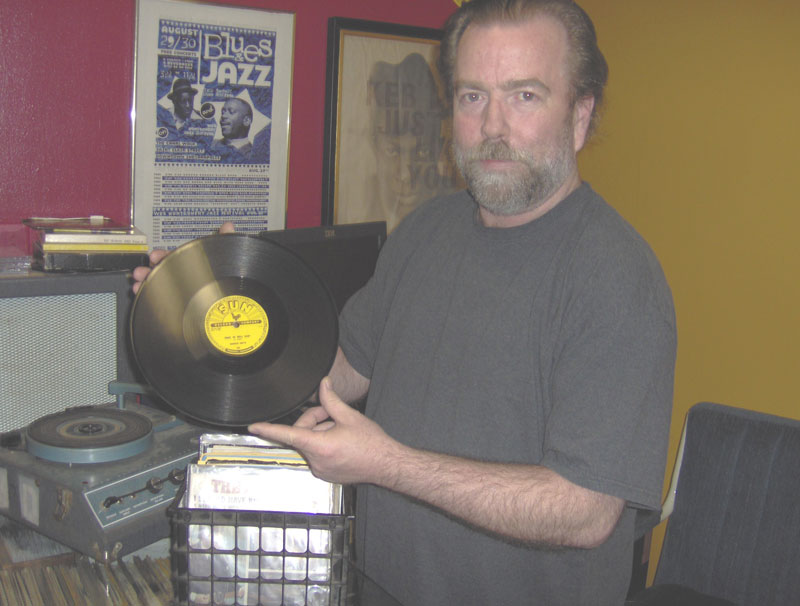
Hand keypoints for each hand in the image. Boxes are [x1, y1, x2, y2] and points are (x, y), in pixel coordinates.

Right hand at [131, 222, 235, 293]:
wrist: (231, 303)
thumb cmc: (227, 279)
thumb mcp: (226, 257)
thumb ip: (227, 242)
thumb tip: (229, 226)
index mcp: (193, 264)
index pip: (174, 257)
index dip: (163, 256)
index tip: (155, 256)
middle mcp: (184, 276)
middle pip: (162, 271)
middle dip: (149, 270)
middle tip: (142, 271)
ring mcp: (180, 290)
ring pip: (157, 284)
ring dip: (145, 282)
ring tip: (137, 284)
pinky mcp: (177, 305)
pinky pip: (159, 299)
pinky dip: (147, 296)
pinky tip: (140, 294)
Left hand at [248, 377, 400, 485]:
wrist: (387, 464)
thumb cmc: (372, 443)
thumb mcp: (350, 417)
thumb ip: (332, 400)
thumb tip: (323, 384)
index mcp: (321, 446)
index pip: (288, 435)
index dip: (269, 430)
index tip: (254, 427)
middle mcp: (317, 461)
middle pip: (303, 434)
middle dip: (315, 421)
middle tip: (333, 415)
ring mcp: (320, 470)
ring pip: (310, 444)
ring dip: (321, 432)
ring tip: (342, 430)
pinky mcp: (325, 474)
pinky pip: (316, 454)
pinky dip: (324, 444)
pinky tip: (342, 442)